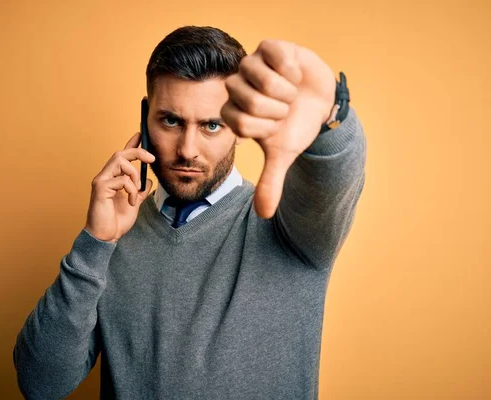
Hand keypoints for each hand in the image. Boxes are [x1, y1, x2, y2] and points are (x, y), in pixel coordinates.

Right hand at [85, 132, 154, 241]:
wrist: (106, 236)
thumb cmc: (116, 221)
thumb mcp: (134, 203)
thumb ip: (139, 191)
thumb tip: (148, 179)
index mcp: (113, 178)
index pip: (122, 157)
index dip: (131, 144)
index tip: (140, 134)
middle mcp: (105, 177)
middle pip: (120, 153)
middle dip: (138, 152)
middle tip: (152, 159)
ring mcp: (101, 181)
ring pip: (119, 161)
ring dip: (134, 174)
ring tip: (136, 191)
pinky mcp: (100, 189)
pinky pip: (121, 179)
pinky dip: (131, 190)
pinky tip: (131, 202)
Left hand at [221, 40, 335, 218]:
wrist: (320, 104)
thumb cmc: (295, 127)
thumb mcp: (283, 155)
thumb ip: (270, 181)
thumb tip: (264, 214)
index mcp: (234, 111)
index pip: (238, 121)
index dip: (264, 127)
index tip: (277, 127)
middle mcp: (238, 86)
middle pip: (246, 100)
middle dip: (275, 110)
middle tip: (285, 109)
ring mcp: (252, 64)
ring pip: (259, 76)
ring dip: (284, 90)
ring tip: (291, 93)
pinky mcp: (270, 47)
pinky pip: (274, 55)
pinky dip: (291, 69)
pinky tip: (295, 74)